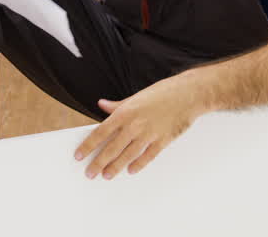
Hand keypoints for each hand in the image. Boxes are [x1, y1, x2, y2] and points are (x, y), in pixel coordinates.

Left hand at [73, 74, 205, 179]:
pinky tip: (130, 170)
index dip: (88, 146)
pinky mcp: (163, 140)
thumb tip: (102, 105)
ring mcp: (149, 134)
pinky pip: (147, 156)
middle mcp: (134, 124)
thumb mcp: (136, 96)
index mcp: (125, 112)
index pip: (100, 132)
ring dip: (115, 167)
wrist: (189, 93)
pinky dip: (138, 165)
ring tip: (106, 175)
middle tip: (90, 173)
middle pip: (112, 148)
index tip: (79, 156)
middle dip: (98, 162)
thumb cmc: (163, 92)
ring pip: (128, 155)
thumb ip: (117, 105)